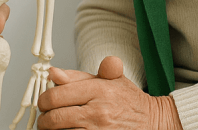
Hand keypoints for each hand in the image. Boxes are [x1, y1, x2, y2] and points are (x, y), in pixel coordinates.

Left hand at [37, 57, 182, 129]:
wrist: (153, 122)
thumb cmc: (129, 101)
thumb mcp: (109, 79)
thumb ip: (78, 75)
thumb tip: (53, 73)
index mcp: (97, 90)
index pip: (56, 95)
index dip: (43, 99)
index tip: (43, 102)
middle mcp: (97, 112)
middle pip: (54, 118)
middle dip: (44, 119)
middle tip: (44, 118)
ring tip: (54, 127)